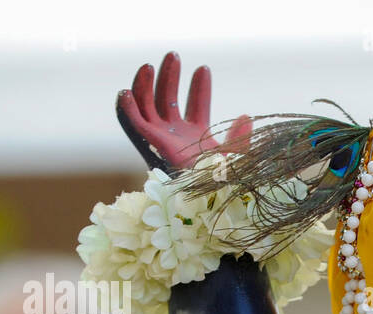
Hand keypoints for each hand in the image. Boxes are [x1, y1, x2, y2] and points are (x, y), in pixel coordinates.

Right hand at [116, 51, 251, 172]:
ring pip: (148, 107)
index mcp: (198, 137)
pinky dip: (127, 108)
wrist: (210, 199)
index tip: (204, 68)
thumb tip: (246, 116)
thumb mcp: (236, 159)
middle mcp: (177, 136)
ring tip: (149, 66)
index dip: (200, 88)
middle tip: (174, 55)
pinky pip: (133, 124)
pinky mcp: (150, 145)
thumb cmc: (224, 185)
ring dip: (146, 85)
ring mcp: (162, 140)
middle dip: (170, 77)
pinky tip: (126, 92)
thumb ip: (240, 138)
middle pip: (169, 100)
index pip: (197, 106)